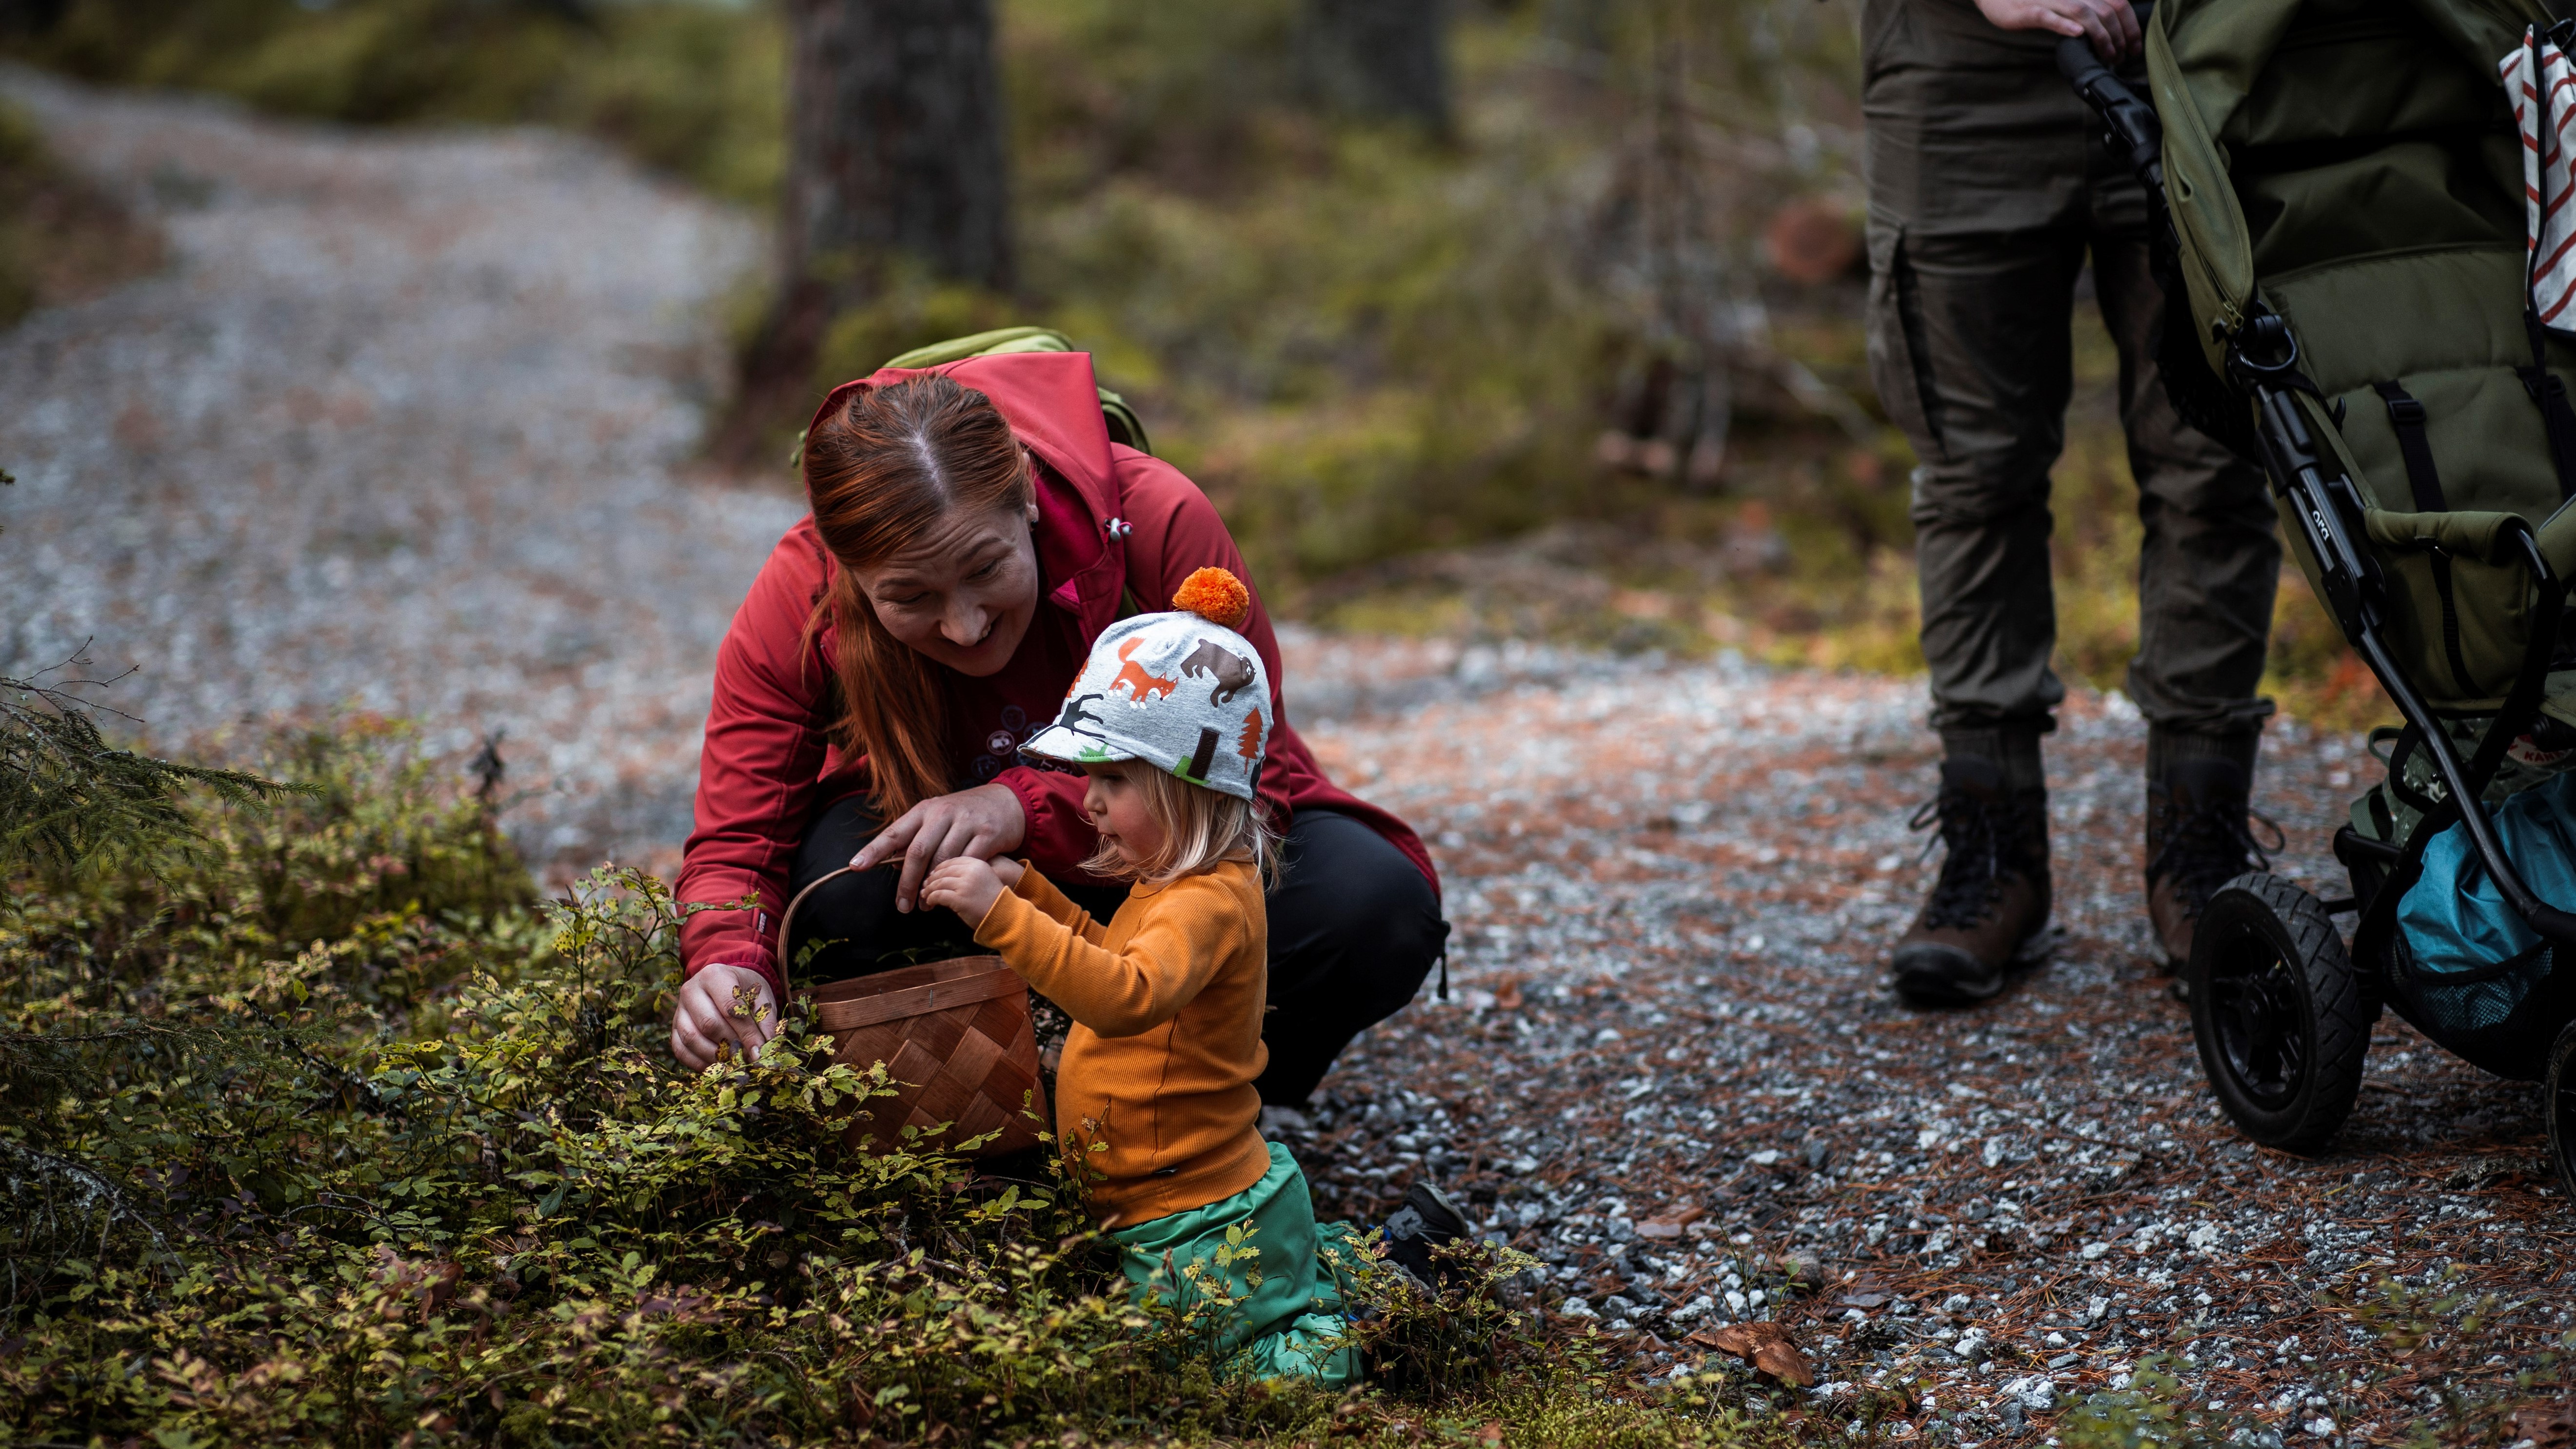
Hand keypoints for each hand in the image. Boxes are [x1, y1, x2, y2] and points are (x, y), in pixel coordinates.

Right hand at [670, 963, 779, 1069]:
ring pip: (692, 1039)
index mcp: (714, 976)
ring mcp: (679, 1010)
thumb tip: (763, 1050)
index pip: (729, 1008)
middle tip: (748, 1057)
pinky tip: (719, 1066)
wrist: (726, 984)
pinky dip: (700, 1063)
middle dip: (731, 1045)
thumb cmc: (745, 991)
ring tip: (735, 1063)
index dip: (746, 1033)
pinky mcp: (674, 1027)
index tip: (759, 1051)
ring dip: (715, 1056)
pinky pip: (681, 1050)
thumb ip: (764, 1021)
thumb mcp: (760, 998)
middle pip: (709, 1024)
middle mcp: (691, 990)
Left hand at [851, 782, 1025, 912]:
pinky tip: (951, 890)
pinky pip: (968, 861)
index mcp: (924, 810)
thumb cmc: (965, 815)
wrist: (1007, 802)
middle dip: (907, 882)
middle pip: (917, 851)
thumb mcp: (938, 818)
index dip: (873, 850)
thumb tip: (894, 863)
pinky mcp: (987, 834)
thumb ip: (917, 837)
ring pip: (942, 860)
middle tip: (902, 905)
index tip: (855, 866)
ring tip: (925, 904)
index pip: (894, 832)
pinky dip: (957, 879)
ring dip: (931, 886)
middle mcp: (943, 813)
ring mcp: (966, 822)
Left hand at [920, 854, 1023, 924]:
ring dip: (929, 889)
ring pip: (938, 882)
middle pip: (943, 870)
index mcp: (978, 863)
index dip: (939, 867)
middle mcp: (972, 870)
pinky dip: (931, 898)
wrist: (1006, 917)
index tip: (932, 874)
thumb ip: (967, 873)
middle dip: (931, 878)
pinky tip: (930, 902)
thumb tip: (940, 875)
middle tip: (925, 885)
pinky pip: (938, 895)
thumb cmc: (994, 900)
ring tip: (925, 894)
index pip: (951, 860)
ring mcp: (966, 884)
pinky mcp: (960, 898)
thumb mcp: (984, 878)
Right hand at [1974, 0, 2137, 57]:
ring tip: (2107, 55)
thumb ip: (2087, 15)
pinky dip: (2065, 25)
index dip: (2130, 26)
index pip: (2118, 4)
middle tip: (2121, 58)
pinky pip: (2050, 16)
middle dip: (2120, 36)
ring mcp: (2051, 0)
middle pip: (2106, 10)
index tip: (2134, 48)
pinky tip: (2077, 34)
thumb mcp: (2066, 6)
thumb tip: (2109, 36)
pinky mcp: (2030, 11)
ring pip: (2084, 13)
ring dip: (2101, 36)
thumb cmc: (2033, 3)